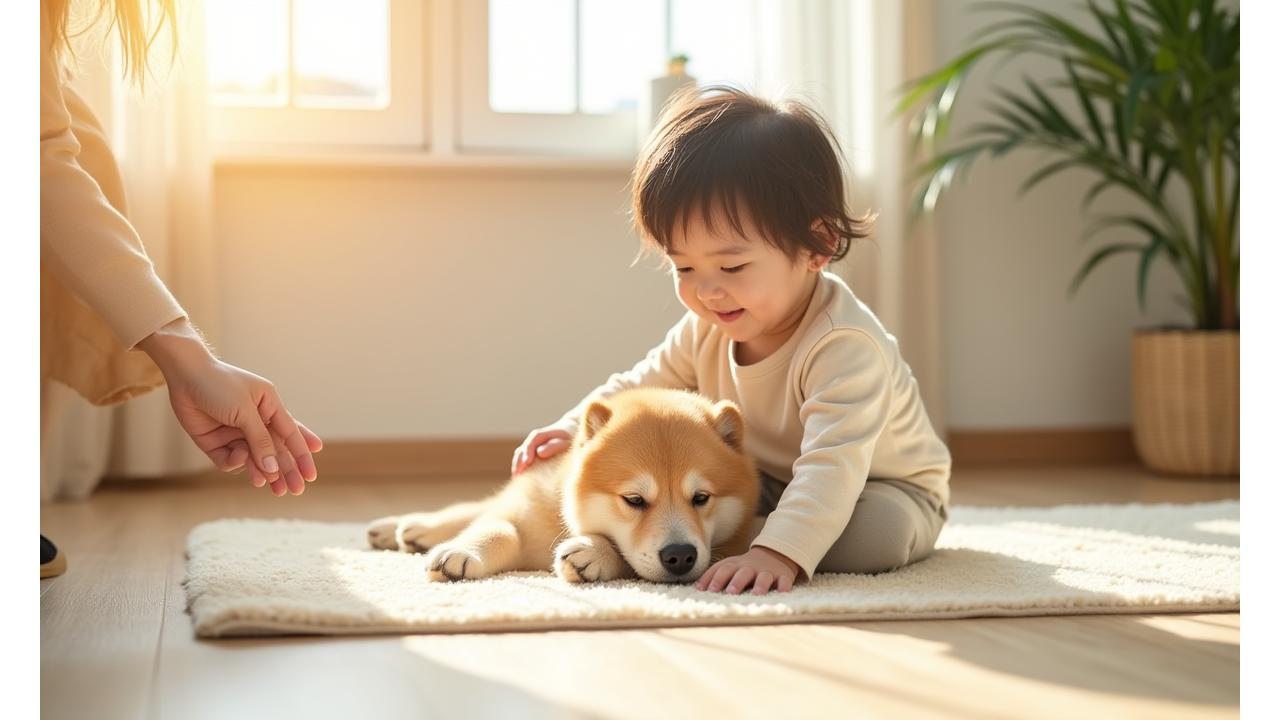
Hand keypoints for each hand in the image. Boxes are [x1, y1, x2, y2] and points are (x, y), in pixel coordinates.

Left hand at [138, 318, 322, 495]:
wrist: (184, 376)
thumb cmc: (220, 385)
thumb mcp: (245, 411)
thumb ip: (260, 441)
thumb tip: (273, 468)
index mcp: (269, 406)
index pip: (291, 434)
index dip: (302, 455)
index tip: (311, 475)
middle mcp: (254, 421)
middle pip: (274, 451)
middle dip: (285, 470)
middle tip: (294, 490)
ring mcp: (235, 433)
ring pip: (254, 460)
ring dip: (262, 472)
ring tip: (270, 487)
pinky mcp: (216, 443)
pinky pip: (230, 460)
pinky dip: (235, 462)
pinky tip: (238, 457)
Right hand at [511, 425, 571, 474]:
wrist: (568, 431)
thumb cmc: (569, 437)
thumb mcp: (565, 440)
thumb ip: (554, 446)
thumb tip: (540, 453)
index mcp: (539, 435)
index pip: (530, 444)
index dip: (528, 452)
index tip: (527, 462)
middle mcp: (532, 441)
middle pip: (521, 451)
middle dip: (518, 463)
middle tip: (517, 475)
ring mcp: (530, 447)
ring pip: (519, 456)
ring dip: (517, 466)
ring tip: (517, 479)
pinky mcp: (531, 454)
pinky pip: (522, 460)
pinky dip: (520, 468)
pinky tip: (521, 479)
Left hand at [695, 546, 800, 594]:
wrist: (774, 554)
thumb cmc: (745, 566)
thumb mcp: (730, 566)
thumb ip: (714, 575)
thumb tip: (696, 588)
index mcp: (735, 566)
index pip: (722, 570)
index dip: (714, 579)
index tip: (706, 590)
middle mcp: (750, 568)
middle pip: (742, 573)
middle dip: (736, 582)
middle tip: (730, 592)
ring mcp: (767, 572)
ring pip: (763, 577)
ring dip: (760, 585)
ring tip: (756, 594)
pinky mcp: (783, 576)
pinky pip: (785, 581)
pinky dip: (784, 586)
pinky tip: (783, 592)